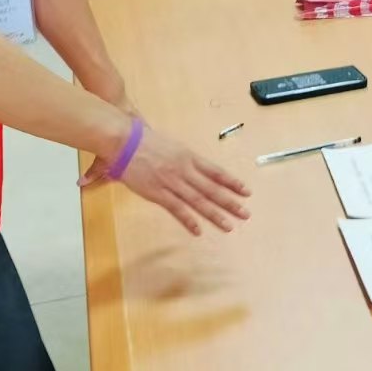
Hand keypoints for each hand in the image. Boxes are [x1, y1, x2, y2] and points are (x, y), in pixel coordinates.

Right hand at [80, 126, 250, 235]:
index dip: (232, 182)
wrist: (125, 142)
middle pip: (212, 189)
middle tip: (245, 214)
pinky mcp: (158, 193)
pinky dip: (188, 220)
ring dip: (215, 214)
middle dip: (230, 202)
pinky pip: (176, 208)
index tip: (246, 191)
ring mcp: (172, 182)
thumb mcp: (170, 145)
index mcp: (189, 157)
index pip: (216, 171)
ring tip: (229, 225)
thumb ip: (182, 157)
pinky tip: (199, 230)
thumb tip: (191, 165)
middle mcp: (185, 170)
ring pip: (199, 201)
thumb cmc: (144, 140)